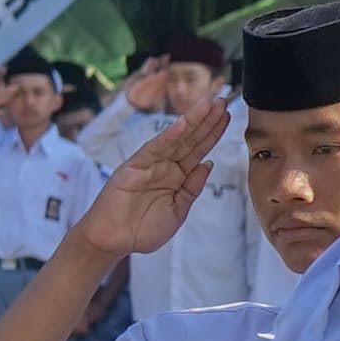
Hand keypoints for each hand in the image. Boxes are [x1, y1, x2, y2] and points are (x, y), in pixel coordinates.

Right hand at [71, 96, 230, 258]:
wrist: (112, 241)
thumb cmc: (141, 230)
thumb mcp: (177, 212)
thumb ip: (192, 188)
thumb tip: (208, 164)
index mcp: (178, 177)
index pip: (199, 150)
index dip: (213, 133)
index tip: (227, 116)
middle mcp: (165, 166)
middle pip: (191, 139)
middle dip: (207, 120)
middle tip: (223, 99)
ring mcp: (150, 164)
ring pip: (176, 139)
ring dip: (192, 121)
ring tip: (209, 104)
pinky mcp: (134, 166)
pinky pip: (154, 148)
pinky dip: (168, 136)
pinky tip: (183, 123)